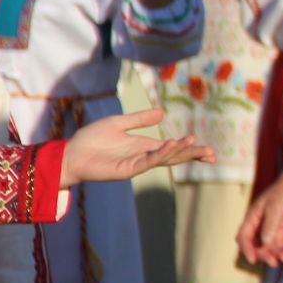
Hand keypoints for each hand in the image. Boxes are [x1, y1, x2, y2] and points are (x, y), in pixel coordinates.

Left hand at [61, 108, 213, 186]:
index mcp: (144, 146)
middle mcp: (144, 156)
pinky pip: (148, 162)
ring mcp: (136, 164)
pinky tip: (172, 144)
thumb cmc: (91, 139)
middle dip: (192, 155)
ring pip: (164, 159)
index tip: (208, 149)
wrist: (70, 153)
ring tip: (194, 143)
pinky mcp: (127, 170)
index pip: (172, 148)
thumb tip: (162, 113)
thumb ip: (140, 119)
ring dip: (180, 152)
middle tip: (212, 154)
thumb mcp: (119, 123)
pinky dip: (161, 154)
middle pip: (174, 156)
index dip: (189, 149)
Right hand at [237, 162, 282, 266]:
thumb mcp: (275, 208)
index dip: (247, 249)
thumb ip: (270, 226)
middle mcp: (261, 226)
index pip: (244, 237)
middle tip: (274, 261)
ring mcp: (272, 229)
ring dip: (276, 254)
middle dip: (264, 255)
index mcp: (253, 218)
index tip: (253, 259)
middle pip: (257, 246)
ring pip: (270, 247)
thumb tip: (265, 243)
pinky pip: (282, 245)